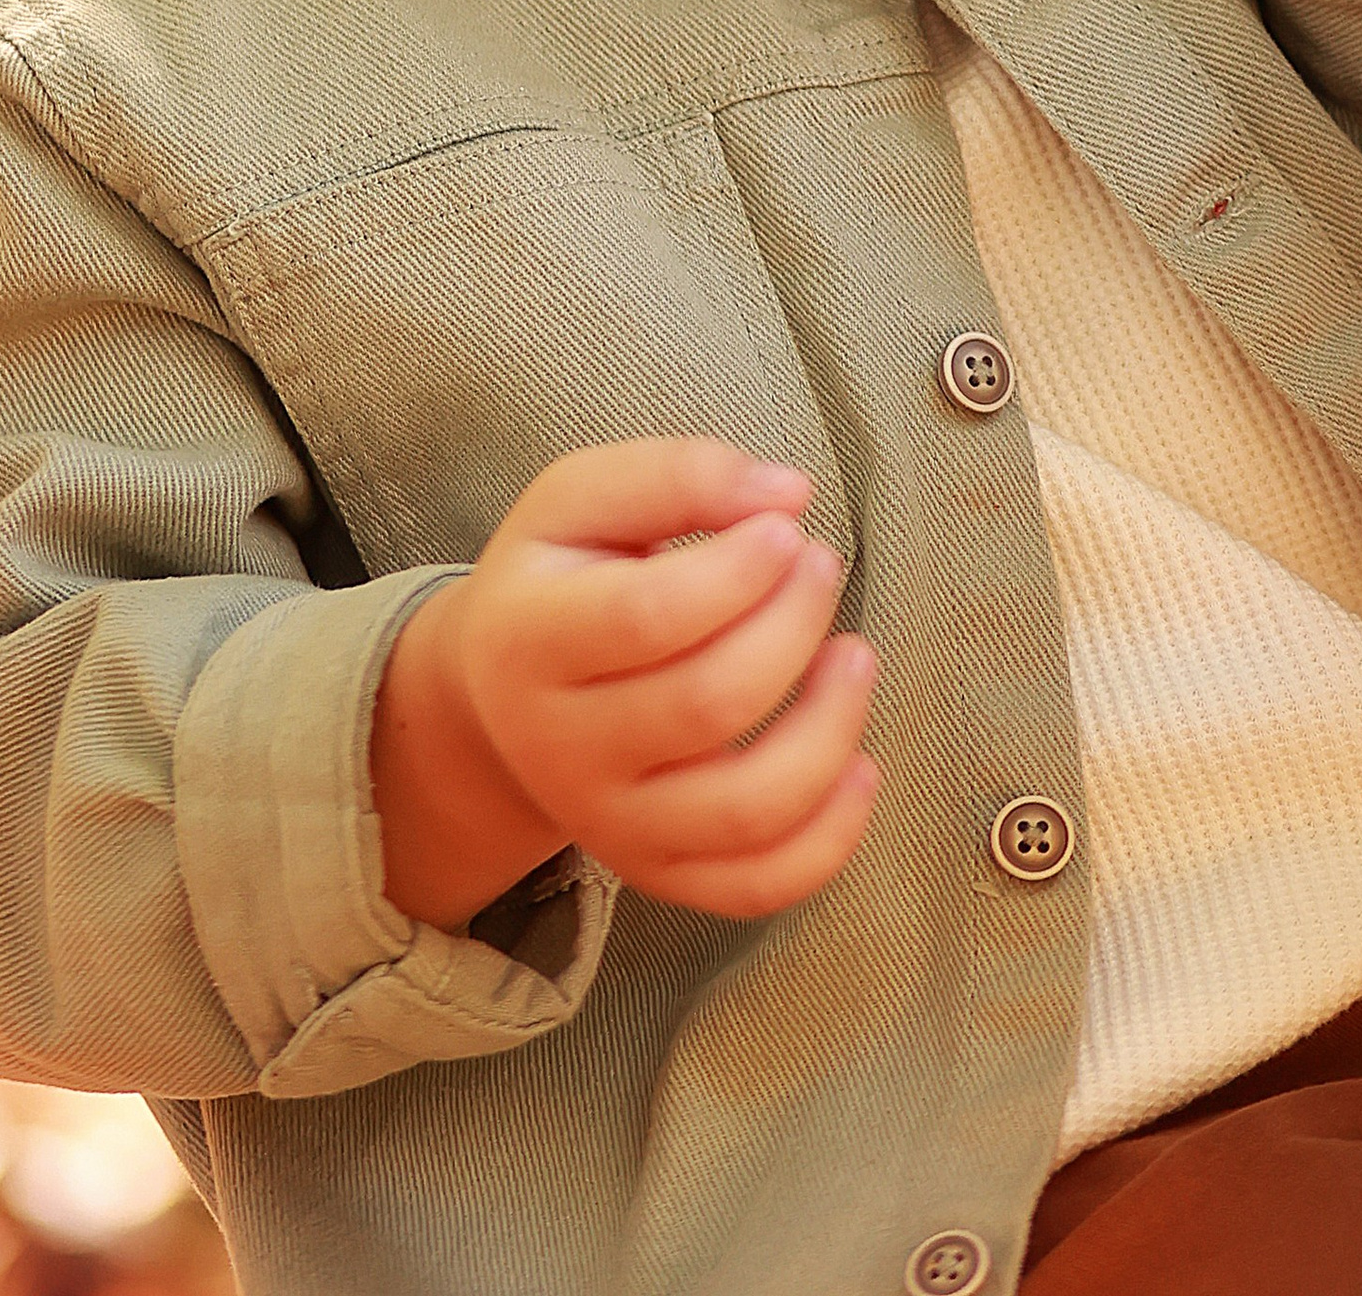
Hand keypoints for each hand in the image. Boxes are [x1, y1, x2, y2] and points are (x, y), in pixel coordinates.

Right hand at [371, 438, 877, 931]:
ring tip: (855, 654)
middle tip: (819, 565)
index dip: (739, 570)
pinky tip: (859, 765)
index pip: (648, 618)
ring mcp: (611, 824)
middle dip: (793, 624)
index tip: (786, 525)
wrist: (503, 694)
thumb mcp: (585, 497)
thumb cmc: (563, 575)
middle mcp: (563, 749)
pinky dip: (829, 838)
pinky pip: (754, 886)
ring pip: (744, 810)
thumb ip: (679, 475)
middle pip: (707, 704)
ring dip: (830, 727)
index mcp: (531, 641)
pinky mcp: (660, 872)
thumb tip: (787, 493)